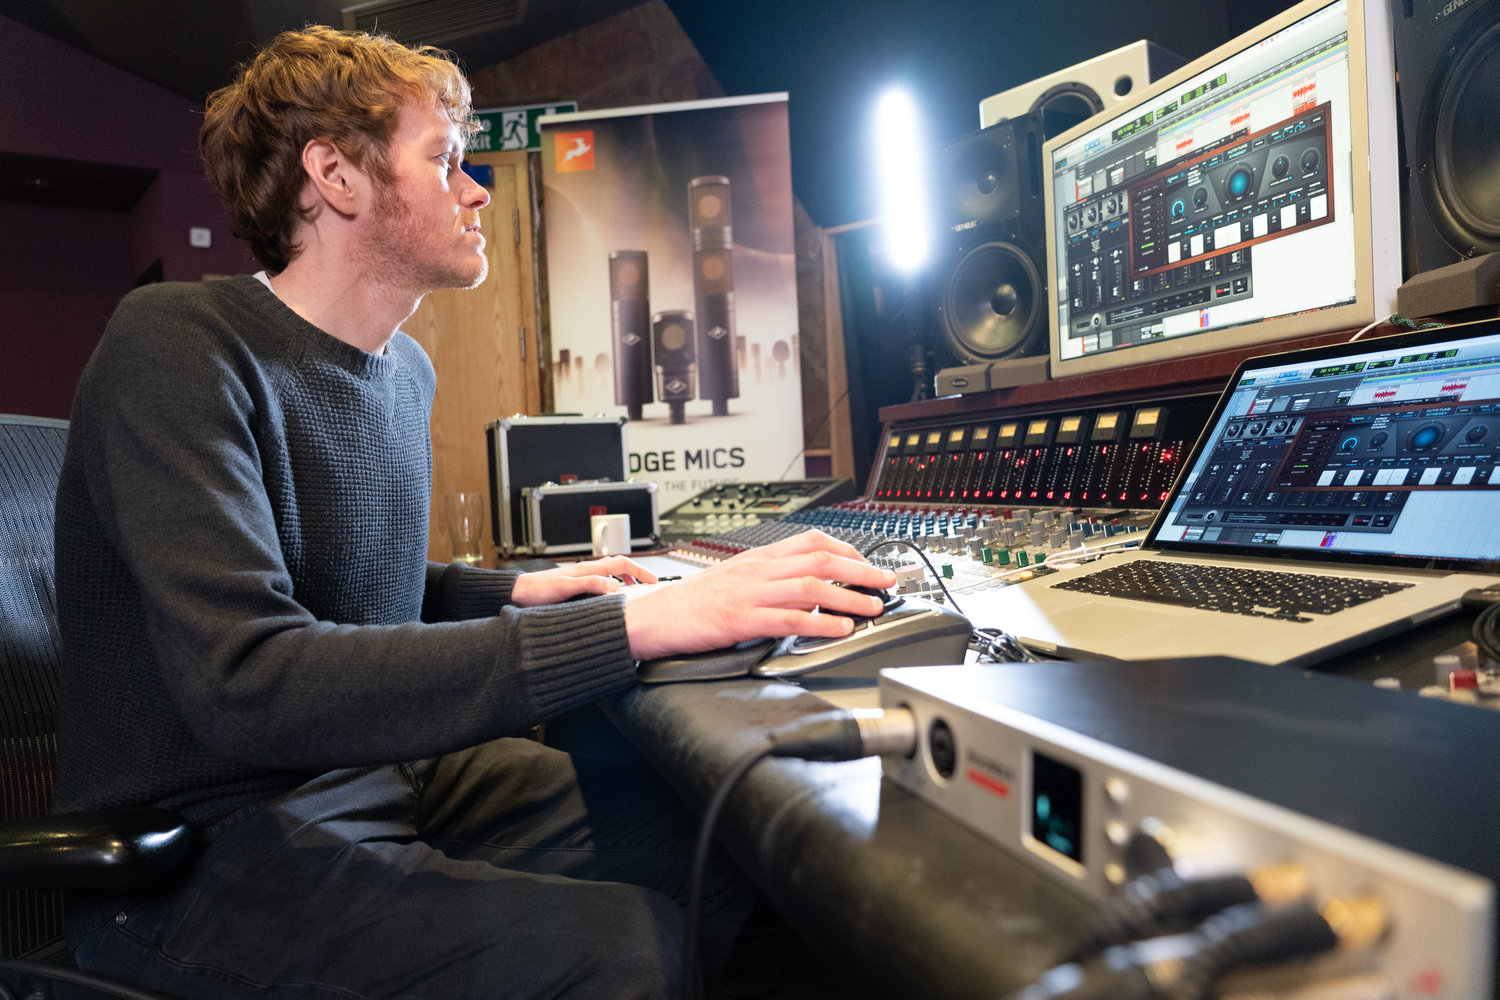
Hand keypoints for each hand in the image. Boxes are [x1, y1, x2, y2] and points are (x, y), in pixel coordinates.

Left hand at [509, 556, 658, 606]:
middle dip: (636, 574)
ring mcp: (580, 577)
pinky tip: (608, 598)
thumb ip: (590, 585)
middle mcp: (586, 571)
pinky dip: (611, 587)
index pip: (622, 563)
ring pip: (610, 574)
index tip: (653, 581)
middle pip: (618, 566)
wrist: (518, 593)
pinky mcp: (574, 585)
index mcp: (588, 569)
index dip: (640, 571)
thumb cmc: (538, 591)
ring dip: (624, 580)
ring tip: (633, 591)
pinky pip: (600, 582)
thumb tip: (615, 585)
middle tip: (647, 585)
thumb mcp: (566, 588)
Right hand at [621, 529, 895, 660]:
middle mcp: (757, 570)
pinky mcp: (740, 619)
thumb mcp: (733, 579)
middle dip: (860, 570)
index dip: (846, 550)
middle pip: (819, 560)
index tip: (868, 562)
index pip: (810, 542)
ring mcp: (749, 593)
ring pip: (810, 586)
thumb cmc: (691, 601)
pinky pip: (787, 618)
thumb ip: (768, 580)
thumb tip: (806, 588)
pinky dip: (819, 623)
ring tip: (872, 608)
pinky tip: (839, 629)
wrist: (654, 615)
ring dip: (848, 597)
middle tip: (886, 581)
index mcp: (757, 558)